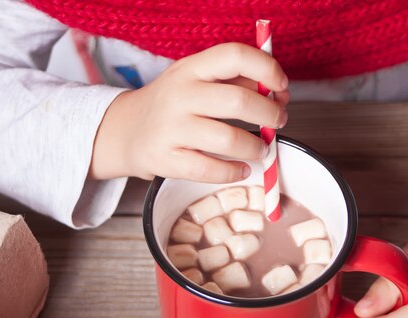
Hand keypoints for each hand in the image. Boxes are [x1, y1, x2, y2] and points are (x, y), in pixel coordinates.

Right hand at [89, 42, 288, 182]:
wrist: (126, 131)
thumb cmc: (173, 105)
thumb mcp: (197, 81)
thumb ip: (236, 82)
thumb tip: (278, 93)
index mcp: (191, 68)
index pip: (235, 56)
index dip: (267, 69)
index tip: (281, 87)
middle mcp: (180, 95)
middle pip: (238, 101)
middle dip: (270, 114)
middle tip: (278, 121)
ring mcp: (171, 128)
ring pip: (228, 139)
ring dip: (257, 147)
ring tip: (262, 149)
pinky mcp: (166, 159)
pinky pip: (210, 169)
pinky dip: (234, 172)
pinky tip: (242, 169)